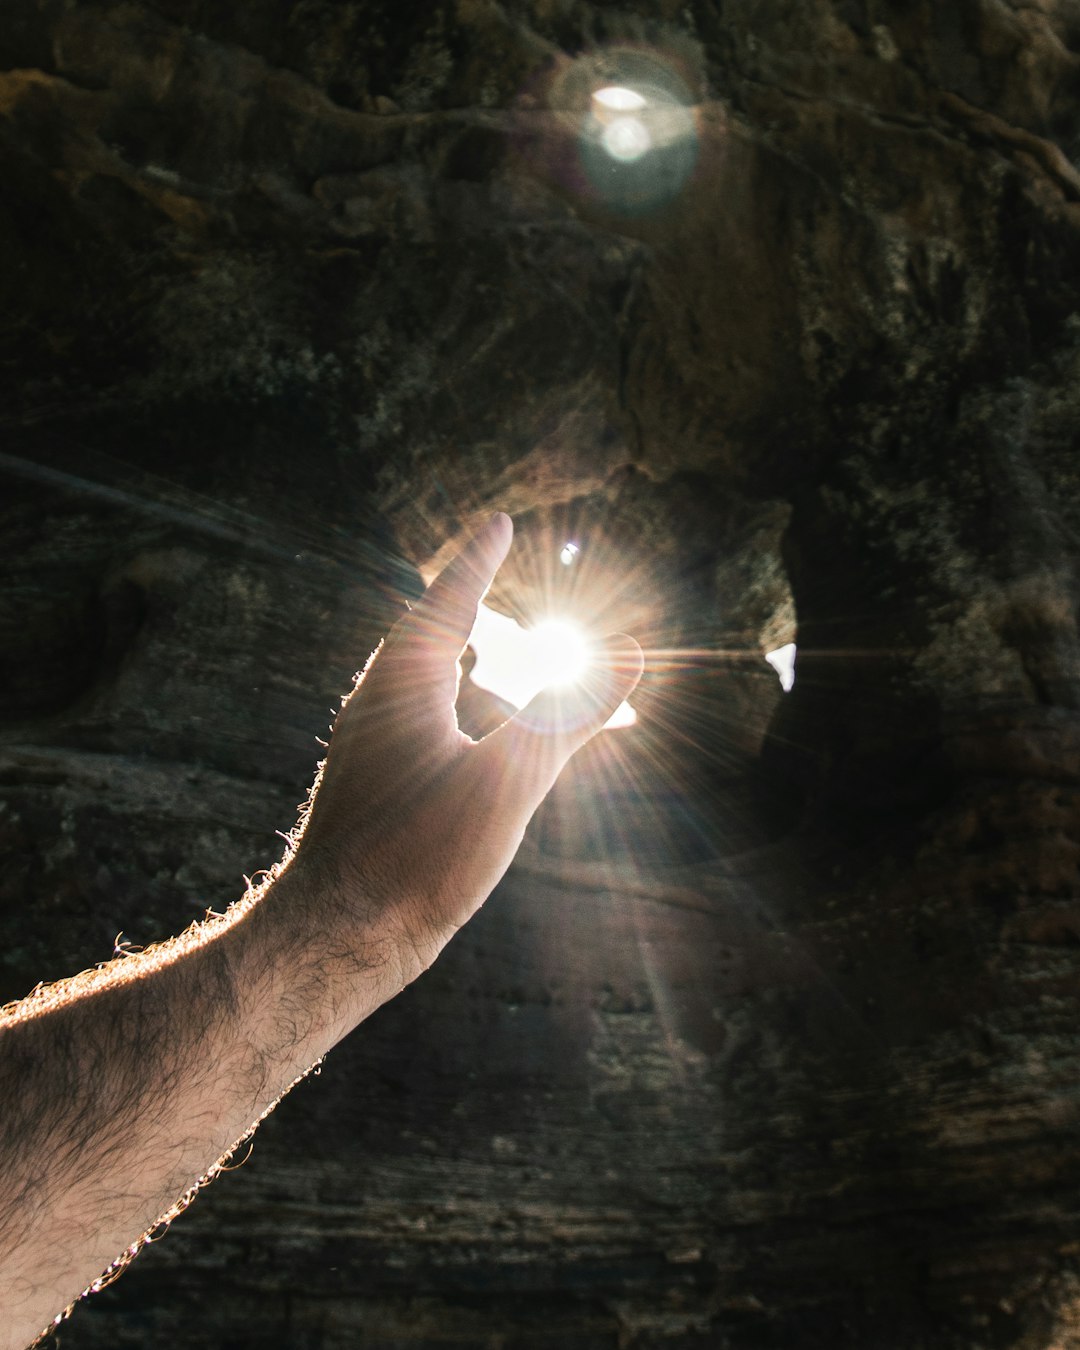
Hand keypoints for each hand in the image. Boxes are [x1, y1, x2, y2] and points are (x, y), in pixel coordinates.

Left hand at [293, 512, 642, 980]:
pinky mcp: (374, 788)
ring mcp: (370, 749)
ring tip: (499, 657)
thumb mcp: (509, 780)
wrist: (336, 941)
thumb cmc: (419, 858)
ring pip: (425, 685)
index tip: (499, 523)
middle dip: (469, 609)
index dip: (478, 560)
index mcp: (402, 686)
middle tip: (496, 581)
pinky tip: (478, 741)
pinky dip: (464, 712)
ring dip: (468, 665)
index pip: (446, 601)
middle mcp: (377, 707)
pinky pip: (424, 725)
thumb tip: (630, 652)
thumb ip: (569, 713)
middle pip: (428, 637)